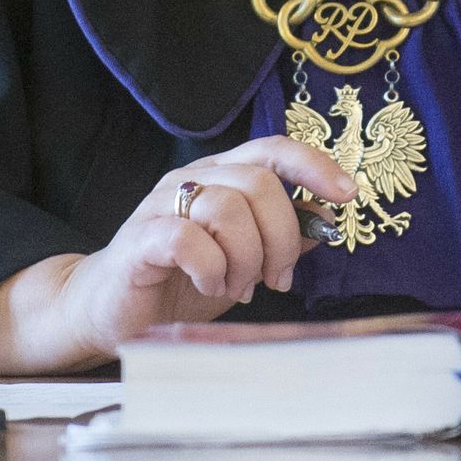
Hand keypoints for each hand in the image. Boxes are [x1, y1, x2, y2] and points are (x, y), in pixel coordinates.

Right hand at [57, 136, 357, 357]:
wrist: (113, 311)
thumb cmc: (182, 282)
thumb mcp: (246, 261)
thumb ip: (283, 238)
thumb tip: (326, 220)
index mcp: (221, 178)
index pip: (273, 149)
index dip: (314, 166)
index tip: (348, 195)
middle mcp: (192, 181)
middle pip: (260, 183)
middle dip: (281, 239)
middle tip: (274, 280)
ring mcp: (162, 206)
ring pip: (227, 208)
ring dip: (246, 258)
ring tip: (237, 287)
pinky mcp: (140, 238)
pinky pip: (188, 239)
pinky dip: (211, 268)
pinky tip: (210, 285)